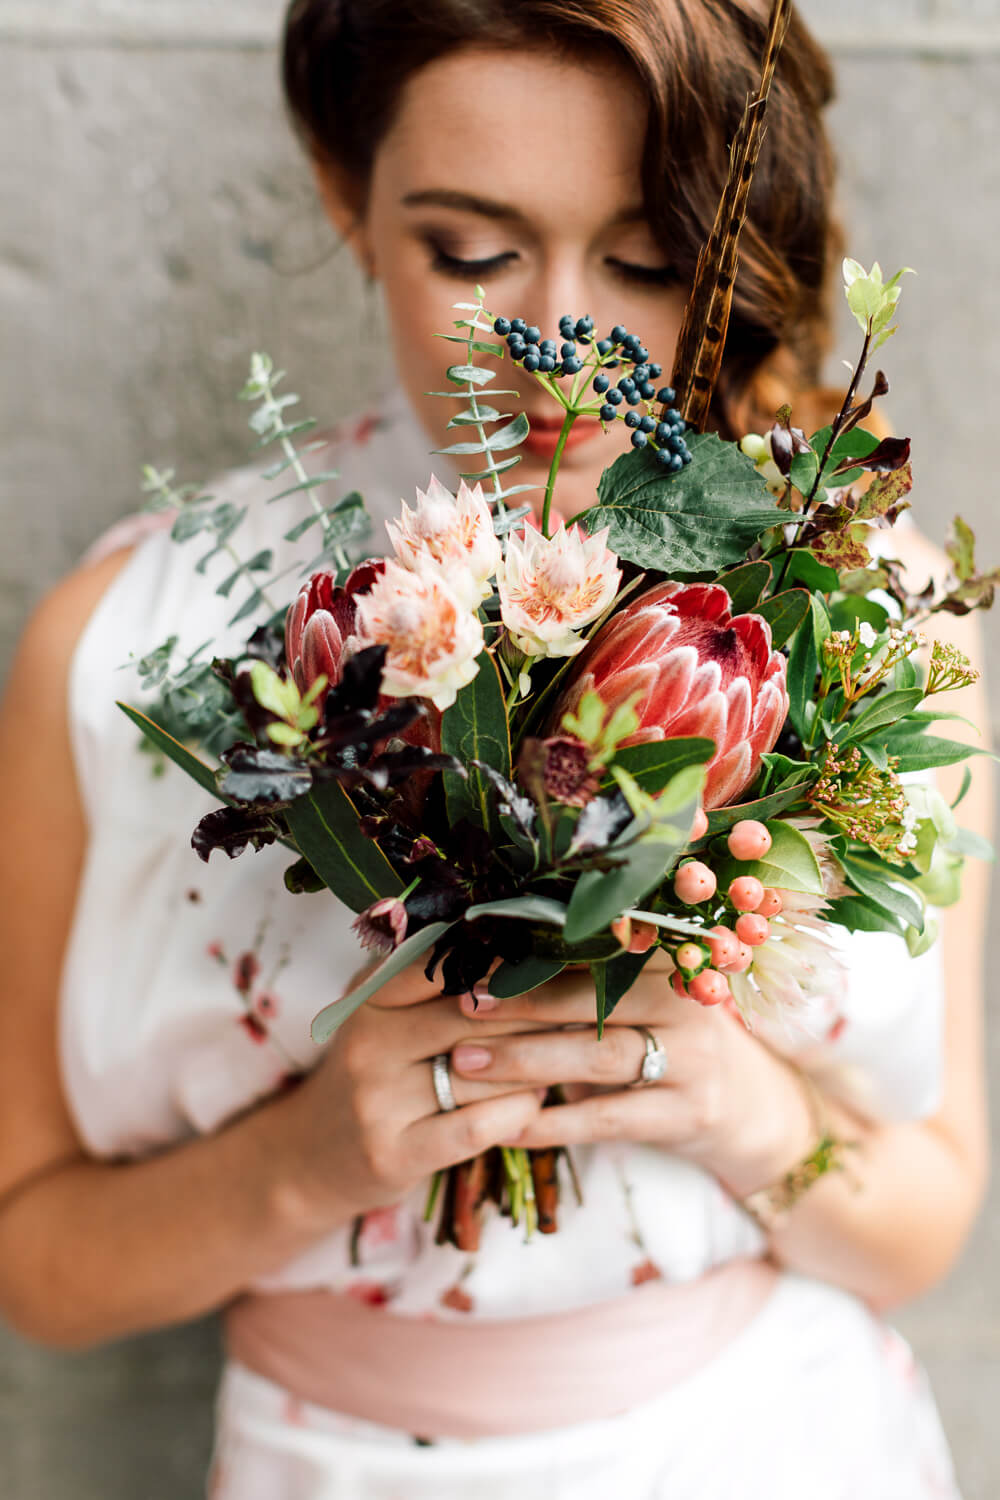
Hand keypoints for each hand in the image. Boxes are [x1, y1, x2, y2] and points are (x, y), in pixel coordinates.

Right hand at [281, 961, 554, 1220]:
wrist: (310, 1156)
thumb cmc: (372, 1071)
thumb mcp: (383, 1013)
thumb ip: (428, 976)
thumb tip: (515, 934)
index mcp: (369, 997)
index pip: (446, 965)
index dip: (507, 959)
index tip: (560, 952)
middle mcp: (368, 1042)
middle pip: (470, 1015)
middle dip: (536, 1009)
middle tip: (588, 1002)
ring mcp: (377, 1101)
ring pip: (479, 1072)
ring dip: (537, 1063)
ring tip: (576, 1051)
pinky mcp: (392, 1153)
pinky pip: (472, 1127)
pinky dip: (514, 1112)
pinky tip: (537, 1102)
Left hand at [449, 956, 815, 1196]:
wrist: (751, 1110)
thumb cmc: (671, 1043)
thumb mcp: (643, 1003)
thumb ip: (589, 983)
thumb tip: (492, 961)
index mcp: (668, 962)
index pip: (594, 953)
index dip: (533, 957)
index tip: (474, 963)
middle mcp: (684, 1003)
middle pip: (592, 1000)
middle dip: (520, 1004)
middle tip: (461, 1010)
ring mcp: (693, 1060)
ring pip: (597, 1056)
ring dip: (525, 1061)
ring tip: (464, 1064)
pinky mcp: (688, 1114)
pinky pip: (609, 1118)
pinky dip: (553, 1124)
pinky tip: (505, 1127)